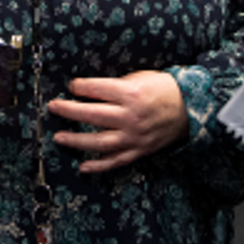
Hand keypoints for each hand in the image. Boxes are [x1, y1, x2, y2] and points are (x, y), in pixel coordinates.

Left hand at [48, 70, 187, 172]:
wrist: (189, 108)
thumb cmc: (162, 88)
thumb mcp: (140, 77)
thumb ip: (116, 85)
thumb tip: (90, 89)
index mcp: (130, 93)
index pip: (96, 89)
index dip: (79, 86)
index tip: (70, 86)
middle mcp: (130, 116)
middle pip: (92, 115)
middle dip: (69, 111)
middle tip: (53, 107)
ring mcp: (134, 136)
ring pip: (99, 142)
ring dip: (76, 141)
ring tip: (59, 137)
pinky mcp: (139, 151)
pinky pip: (116, 161)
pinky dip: (98, 166)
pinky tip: (83, 166)